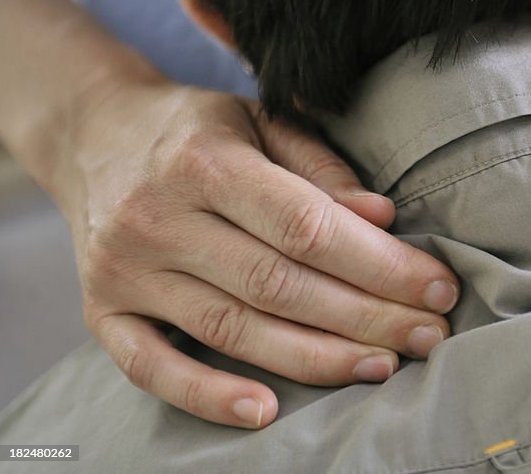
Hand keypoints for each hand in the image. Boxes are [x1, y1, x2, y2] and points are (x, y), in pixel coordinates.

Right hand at [58, 76, 458, 427]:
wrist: (94, 136)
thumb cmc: (197, 130)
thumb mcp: (260, 119)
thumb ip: (320, 167)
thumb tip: (382, 218)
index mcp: (205, 161)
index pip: (306, 227)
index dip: (379, 264)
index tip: (437, 287)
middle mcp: (158, 217)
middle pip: (279, 285)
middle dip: (366, 317)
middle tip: (429, 337)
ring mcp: (125, 270)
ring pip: (233, 330)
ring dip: (316, 359)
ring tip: (382, 366)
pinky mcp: (103, 311)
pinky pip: (153, 367)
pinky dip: (208, 395)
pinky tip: (266, 412)